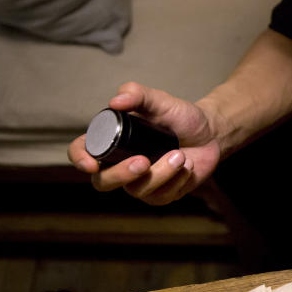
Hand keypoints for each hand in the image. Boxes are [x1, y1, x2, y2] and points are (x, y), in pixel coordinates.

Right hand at [68, 82, 221, 205]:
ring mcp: (139, 183)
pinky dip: (177, 180)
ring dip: (162, 173)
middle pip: (103, 182)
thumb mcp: (160, 100)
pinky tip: (188, 167)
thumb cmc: (180, 116)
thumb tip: (116, 101)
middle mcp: (120, 164)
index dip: (80, 159)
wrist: (211, 134)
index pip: (82, 152)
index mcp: (112, 141)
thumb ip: (138, 94)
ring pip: (137, 190)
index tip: (93, 163)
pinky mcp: (160, 195)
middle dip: (122, 174)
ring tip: (181, 156)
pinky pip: (161, 196)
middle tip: (144, 161)